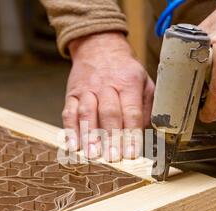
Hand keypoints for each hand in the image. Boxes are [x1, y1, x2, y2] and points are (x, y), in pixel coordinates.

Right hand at [63, 32, 154, 161]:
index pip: (131, 112)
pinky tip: (73, 145)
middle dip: (111, 138)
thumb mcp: (144, 82)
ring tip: (92, 155)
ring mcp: (87, 90)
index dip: (131, 135)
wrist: (99, 47)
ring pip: (87, 113)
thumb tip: (144, 133)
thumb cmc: (124, 71)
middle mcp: (107, 86)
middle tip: (113, 158)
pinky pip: (69, 112)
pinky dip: (70, 130)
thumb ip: (146, 107)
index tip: (131, 154)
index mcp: (129, 83)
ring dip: (89, 136)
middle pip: (109, 114)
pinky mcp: (72, 94)